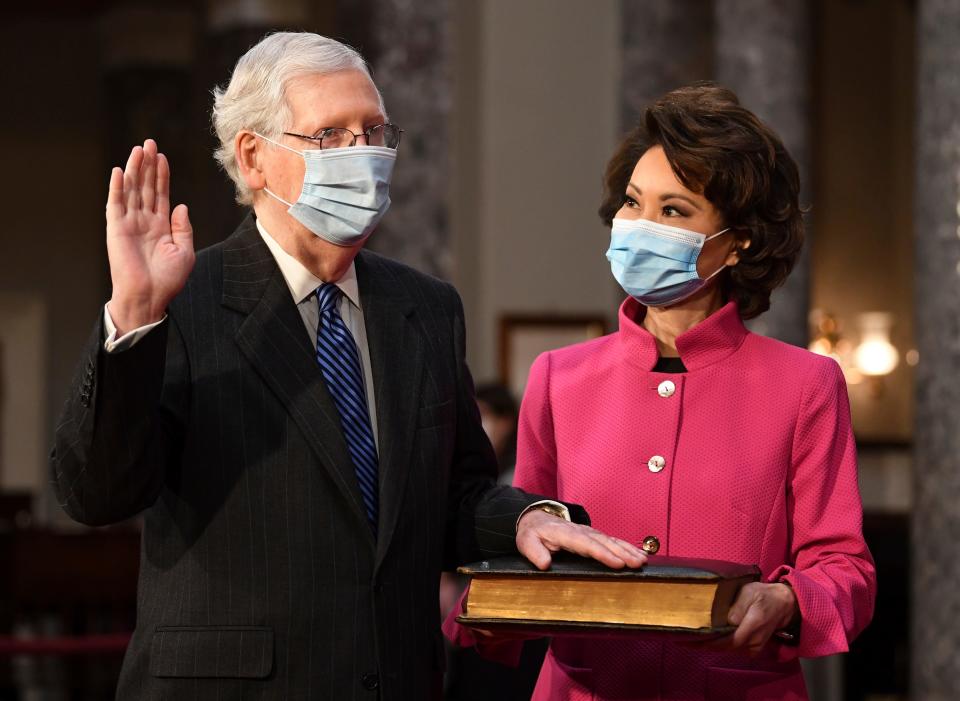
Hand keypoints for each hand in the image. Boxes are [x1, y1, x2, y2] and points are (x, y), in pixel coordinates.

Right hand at [106, 139, 194, 334]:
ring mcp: (129, 223)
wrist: (150, 297)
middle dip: (147, 165)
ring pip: (131, 190)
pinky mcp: (116, 229)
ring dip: (134, 169)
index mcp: (160, 226)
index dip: (161, 175)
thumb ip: (183, 227)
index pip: (160, 194)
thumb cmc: (167, 279)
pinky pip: (116, 205)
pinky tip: (118, 171)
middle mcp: (144, 221)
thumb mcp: (184, 251)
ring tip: (138, 150)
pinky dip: (116, 188)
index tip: (162, 157)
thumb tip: (181, 206)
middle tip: (149, 143)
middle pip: (145, 186)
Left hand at [515, 508, 646, 569]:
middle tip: (637, 563)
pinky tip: (638, 554)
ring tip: (642, 560)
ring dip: (627, 550)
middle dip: (622, 552)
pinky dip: (626, 547)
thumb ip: (534, 552)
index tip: (617, 563)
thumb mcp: (526, 542)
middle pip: (603, 542)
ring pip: (610, 540)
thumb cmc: (533, 533)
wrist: (536, 518)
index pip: (586, 544)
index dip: (602, 553)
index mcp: (564, 533)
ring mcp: (588, 532)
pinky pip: (611, 540)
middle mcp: (580, 531)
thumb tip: (545, 564)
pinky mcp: (593, 536)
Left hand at [687, 582, 797, 655]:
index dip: (705, 642)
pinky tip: (704, 639)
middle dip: (701, 645)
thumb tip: (727, 620)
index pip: (725, 641)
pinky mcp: (752, 649)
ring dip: (707, 645)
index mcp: (751, 627)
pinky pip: (731, 649)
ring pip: (726, 650)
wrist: (784, 605)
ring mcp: (753, 648)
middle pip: (722, 648)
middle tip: (680, 638)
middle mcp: (752, 642)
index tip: (687, 639)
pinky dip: (717, 645)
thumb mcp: (750, 593)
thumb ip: (739, 606)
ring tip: (688, 638)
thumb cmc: (763, 595)